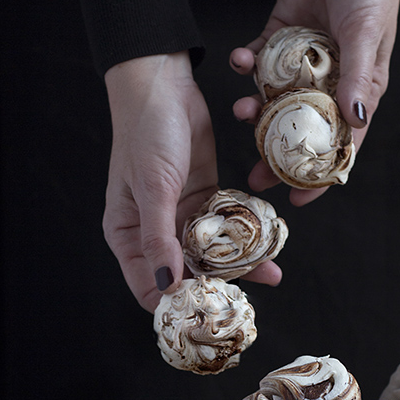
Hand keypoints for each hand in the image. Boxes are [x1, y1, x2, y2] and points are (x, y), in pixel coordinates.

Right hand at [103, 52, 281, 312]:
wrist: (163, 83)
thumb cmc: (145, 133)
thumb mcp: (152, 188)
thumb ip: (159, 238)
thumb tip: (168, 284)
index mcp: (127, 236)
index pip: (149, 287)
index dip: (177, 305)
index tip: (209, 316)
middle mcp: (153, 231)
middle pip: (185, 273)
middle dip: (217, 287)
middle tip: (250, 299)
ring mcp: (180, 215)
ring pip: (211, 251)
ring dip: (239, 262)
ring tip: (272, 272)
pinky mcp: (204, 195)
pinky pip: (226, 224)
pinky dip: (245, 233)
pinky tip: (269, 242)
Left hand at [230, 0, 399, 204]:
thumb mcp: (368, 36)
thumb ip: (357, 80)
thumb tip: (354, 123)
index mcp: (357, 90)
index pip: (339, 143)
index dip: (320, 175)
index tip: (298, 200)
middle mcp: (327, 81)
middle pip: (299, 131)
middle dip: (275, 156)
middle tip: (253, 177)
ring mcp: (301, 61)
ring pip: (273, 99)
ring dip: (255, 111)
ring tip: (241, 113)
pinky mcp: (279, 36)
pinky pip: (258, 61)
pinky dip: (245, 64)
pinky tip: (238, 61)